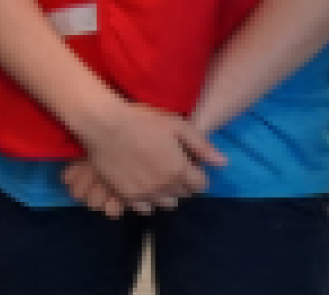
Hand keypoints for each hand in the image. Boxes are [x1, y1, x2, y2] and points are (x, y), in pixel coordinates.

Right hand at [66, 101, 219, 212]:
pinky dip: (147, 200)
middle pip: (182, 195)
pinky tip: (142, 186)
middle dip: (182, 183)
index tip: (190, 165)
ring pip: (164, 203)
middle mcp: (164, 187)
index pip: (200, 185)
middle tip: (171, 167)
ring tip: (156, 177)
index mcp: (180, 170)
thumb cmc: (143, 120)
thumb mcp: (178, 125)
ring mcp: (144, 194)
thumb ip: (202, 146)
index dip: (197, 174)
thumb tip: (223, 163)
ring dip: (165, 193)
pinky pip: (143, 208)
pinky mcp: (126, 197)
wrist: (105, 125)